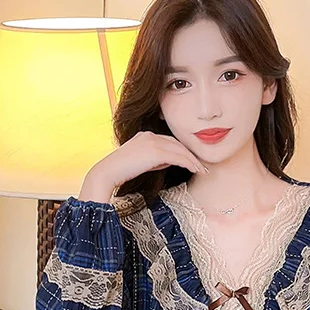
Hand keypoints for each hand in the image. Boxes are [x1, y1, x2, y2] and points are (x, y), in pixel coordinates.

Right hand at [83, 131, 207, 198]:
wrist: (107, 173)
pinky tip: (195, 170)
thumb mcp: (141, 163)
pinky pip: (177, 156)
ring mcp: (152, 141)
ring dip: (193, 160)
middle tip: (202, 166)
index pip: (169, 142)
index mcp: (145, 136)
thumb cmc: (121, 172)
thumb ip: (155, 160)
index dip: (182, 152)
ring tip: (202, 171)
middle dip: (191, 155)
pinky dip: (189, 163)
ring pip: (179, 149)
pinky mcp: (154, 151)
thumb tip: (169, 162)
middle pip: (177, 144)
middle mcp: (150, 135)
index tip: (192, 162)